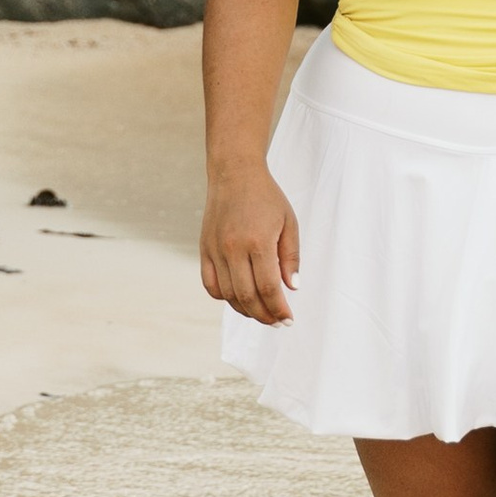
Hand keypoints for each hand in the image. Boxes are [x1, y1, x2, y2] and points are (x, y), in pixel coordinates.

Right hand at [200, 166, 299, 323]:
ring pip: (228, 295)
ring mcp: (215, 250)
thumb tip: (291, 288)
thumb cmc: (267, 197)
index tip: (288, 319)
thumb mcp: (289, 223)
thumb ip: (290, 257)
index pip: (268, 287)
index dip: (279, 308)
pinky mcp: (204, 250)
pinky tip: (239, 299)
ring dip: (246, 310)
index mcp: (257, 241)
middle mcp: (233, 249)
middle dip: (264, 315)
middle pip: (247, 297)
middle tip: (278, 322)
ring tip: (262, 313)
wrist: (234, 174)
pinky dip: (224, 298)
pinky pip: (211, 285)